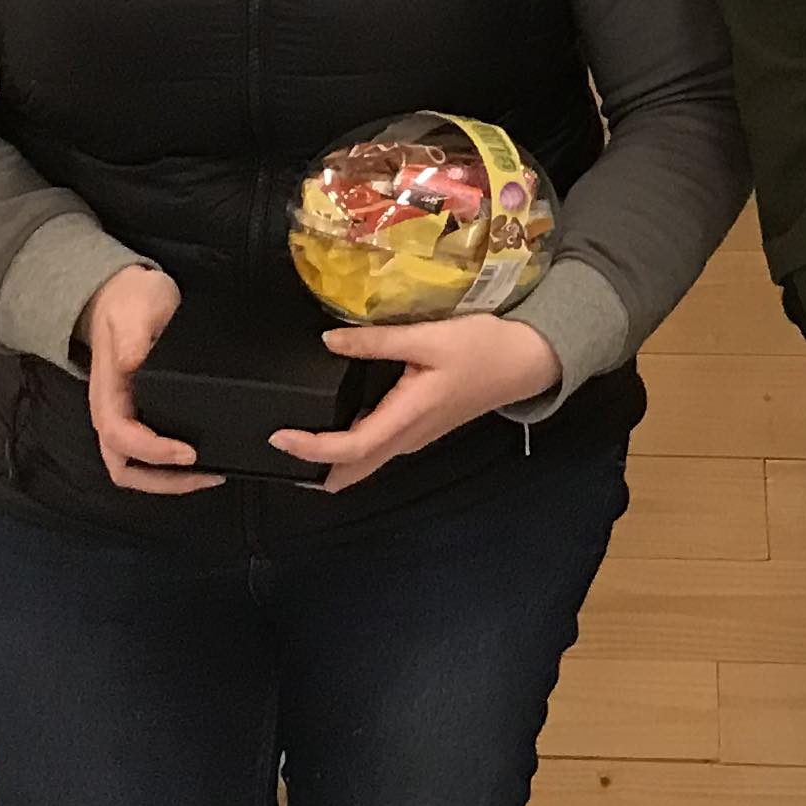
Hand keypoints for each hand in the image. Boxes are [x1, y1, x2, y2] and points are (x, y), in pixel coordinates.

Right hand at [78, 265, 221, 495]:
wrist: (121, 294)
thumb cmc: (130, 300)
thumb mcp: (137, 307)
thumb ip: (135, 333)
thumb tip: (133, 361)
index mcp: (108, 393)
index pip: (121, 437)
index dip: (154, 452)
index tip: (189, 452)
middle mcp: (111, 413)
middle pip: (125, 468)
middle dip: (163, 481)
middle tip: (208, 474)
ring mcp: (124, 417)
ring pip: (134, 468)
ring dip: (167, 480)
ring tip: (210, 474)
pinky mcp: (139, 415)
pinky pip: (147, 455)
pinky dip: (170, 467)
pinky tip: (203, 458)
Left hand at [269, 312, 562, 491]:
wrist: (528, 361)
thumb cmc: (483, 348)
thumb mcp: (430, 337)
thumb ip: (377, 341)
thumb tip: (328, 341)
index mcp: (406, 418)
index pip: (348, 448)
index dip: (310, 448)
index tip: (278, 436)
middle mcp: (407, 437)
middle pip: (353, 469)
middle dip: (315, 469)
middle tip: (278, 452)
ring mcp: (416, 436)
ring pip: (366, 461)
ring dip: (332, 459)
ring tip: (298, 439)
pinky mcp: (422, 427)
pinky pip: (378, 447)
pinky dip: (351, 447)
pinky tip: (338, 425)